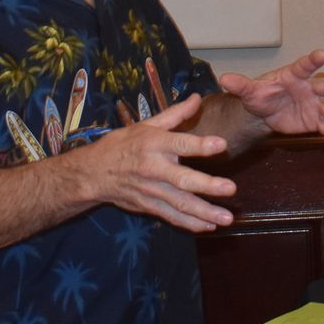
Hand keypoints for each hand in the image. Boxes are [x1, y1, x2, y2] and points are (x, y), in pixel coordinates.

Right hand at [80, 95, 238, 232]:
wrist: (93, 173)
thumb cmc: (122, 144)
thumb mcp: (146, 125)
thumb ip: (176, 114)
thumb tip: (198, 97)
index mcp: (154, 144)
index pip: (180, 143)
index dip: (200, 145)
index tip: (221, 145)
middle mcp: (154, 168)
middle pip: (182, 179)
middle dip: (207, 186)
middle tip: (230, 189)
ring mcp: (151, 190)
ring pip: (180, 204)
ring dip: (205, 212)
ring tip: (227, 219)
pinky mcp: (148, 206)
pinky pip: (171, 217)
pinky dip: (190, 223)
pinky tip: (209, 226)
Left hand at [219, 49, 323, 152]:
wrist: (264, 111)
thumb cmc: (261, 95)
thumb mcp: (249, 91)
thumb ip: (240, 85)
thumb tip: (224, 79)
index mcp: (293, 76)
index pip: (304, 66)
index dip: (312, 60)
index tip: (321, 55)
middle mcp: (308, 88)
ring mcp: (314, 105)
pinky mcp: (315, 121)